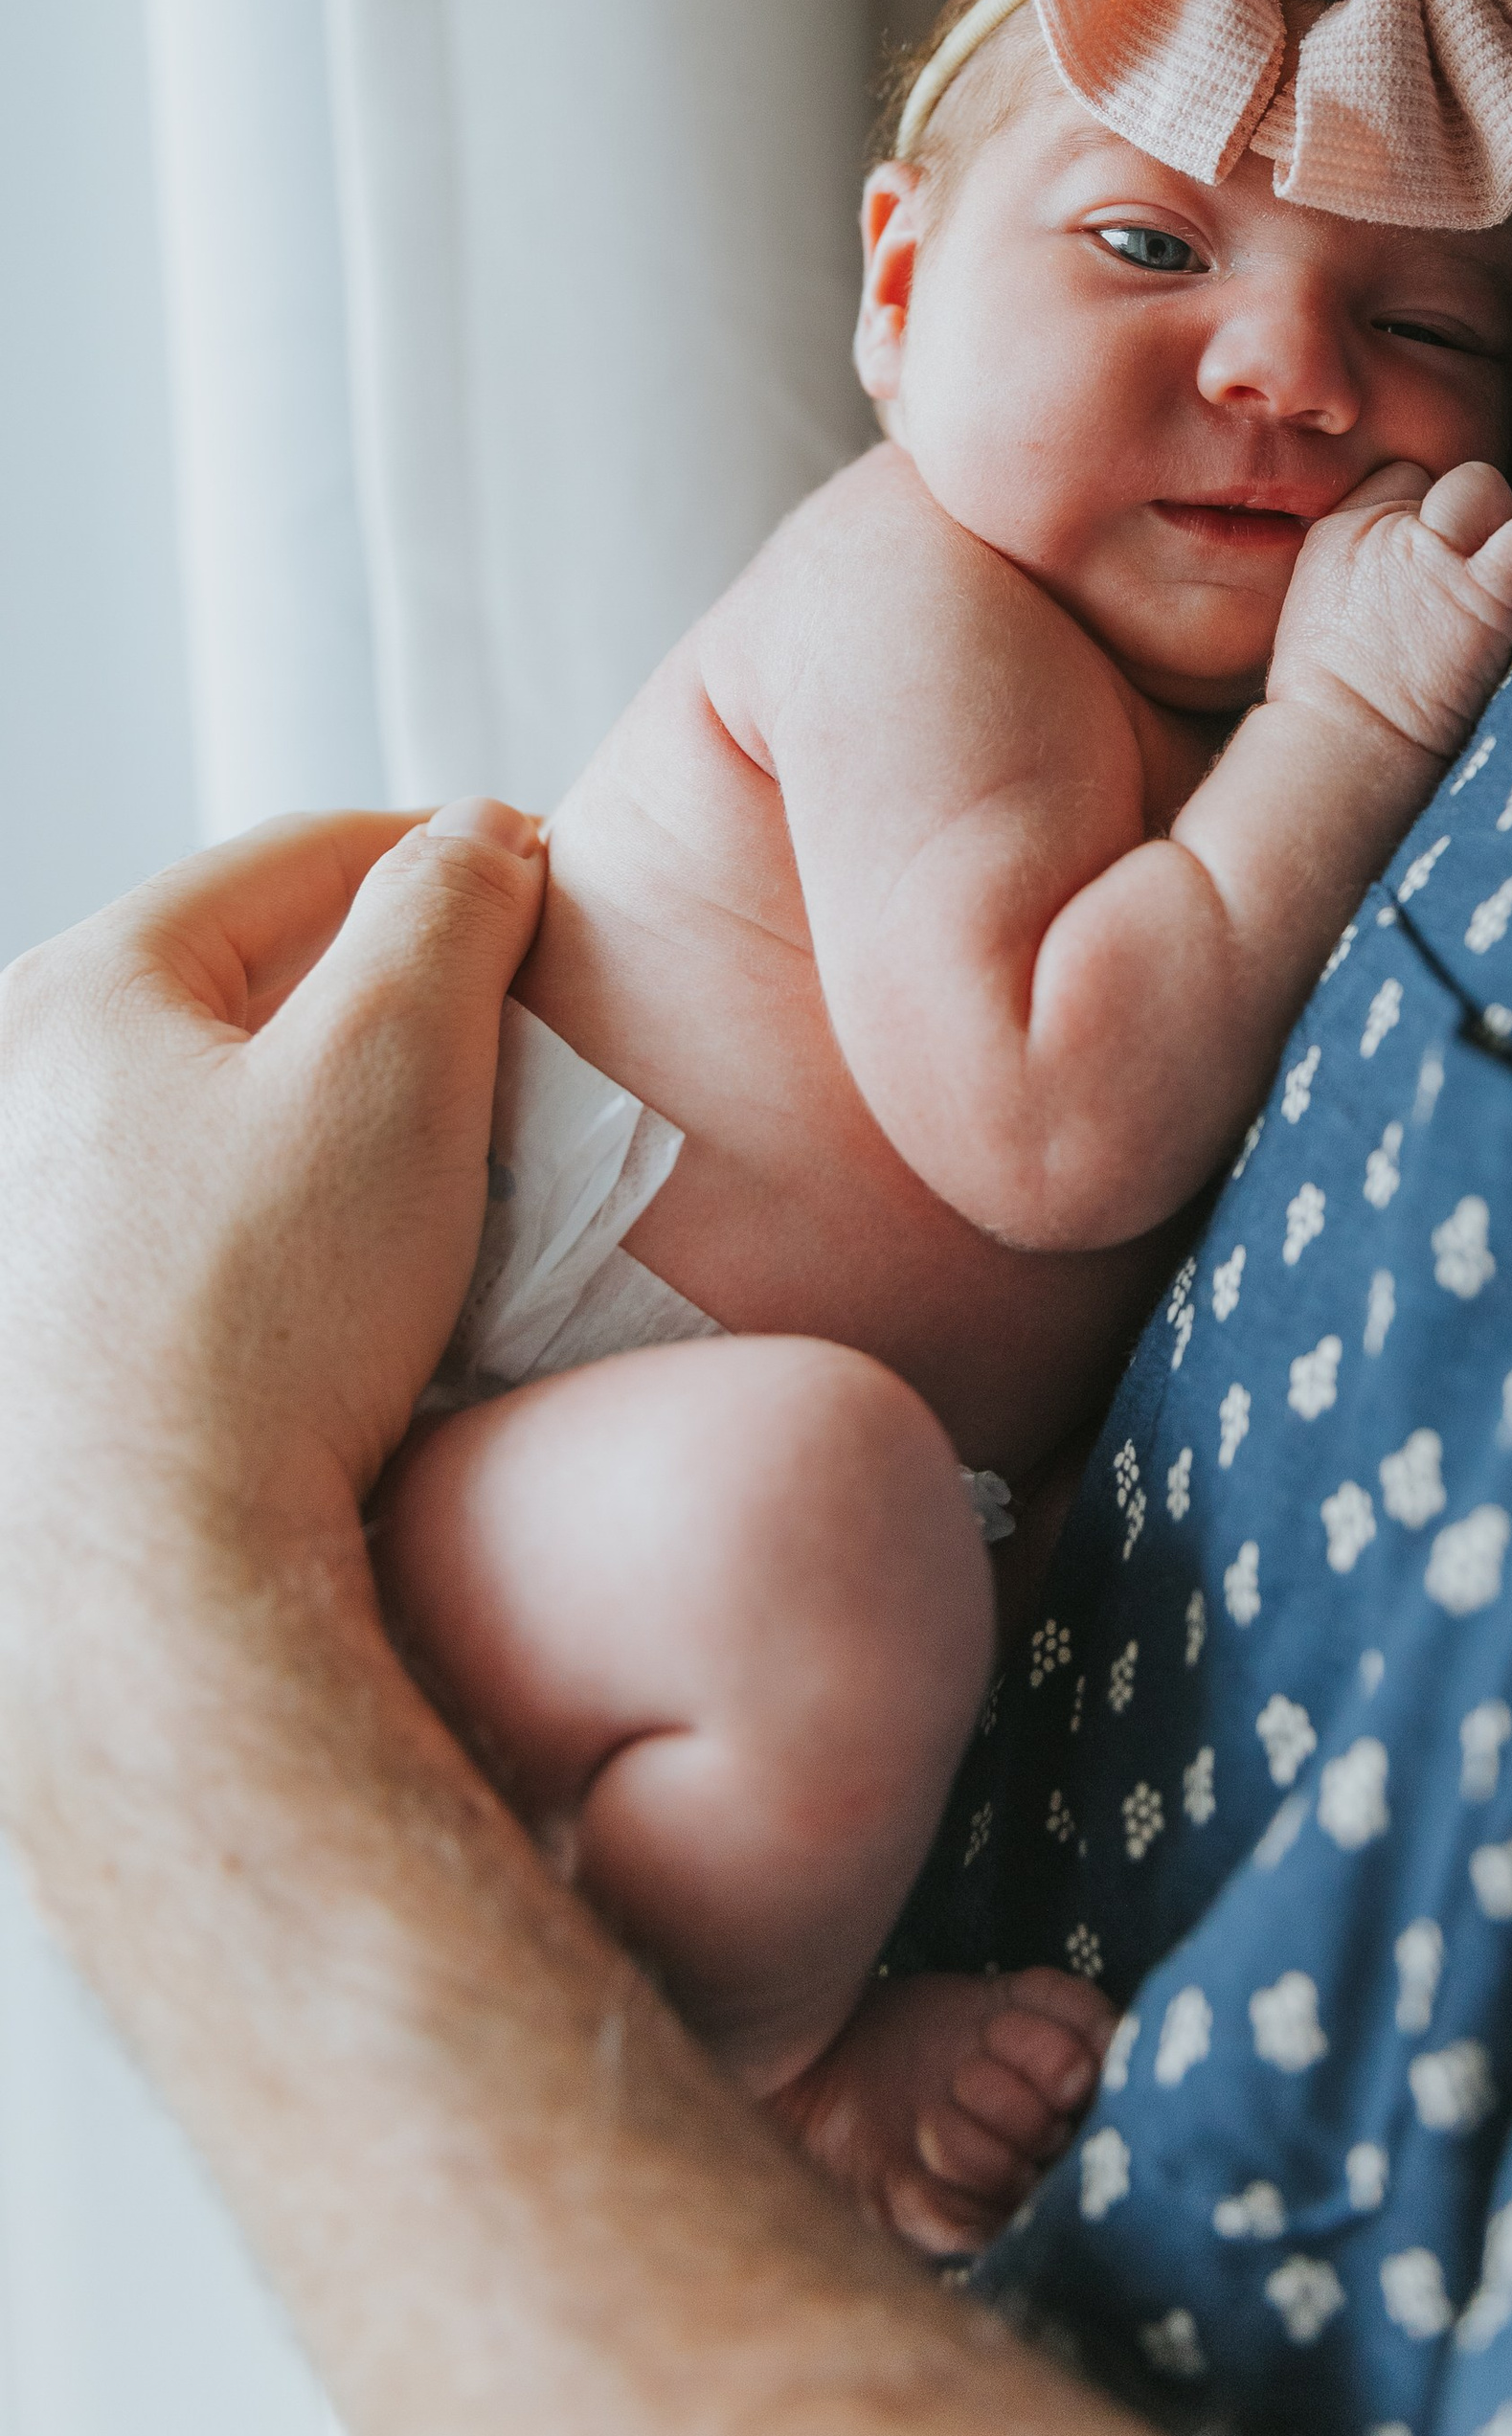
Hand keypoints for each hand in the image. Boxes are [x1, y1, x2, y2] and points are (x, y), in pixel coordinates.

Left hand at [0, 804, 545, 1701]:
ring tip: (412, 1188)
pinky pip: (170, 1223)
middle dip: (372, 998)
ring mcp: (11, 1221)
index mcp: (76, 996)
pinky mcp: (28, 1336)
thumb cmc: (255, 1338)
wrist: (153, 1595)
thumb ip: (450, 908)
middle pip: (234, 984)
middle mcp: (5, 1095)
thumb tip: (475, 841)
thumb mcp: (400, 1065)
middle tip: (492, 1052)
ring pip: (197, 1108)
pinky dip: (258, 1224)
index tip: (535, 895)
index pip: (295, 858)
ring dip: (309, 1118)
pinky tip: (319, 1291)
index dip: (444, 858)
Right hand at [1266, 459, 1511, 763]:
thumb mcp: (1319, 606)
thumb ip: (1365, 566)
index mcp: (1339, 531)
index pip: (1404, 479)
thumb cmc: (1333, 702)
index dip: (1426, 517)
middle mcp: (1387, 530)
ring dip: (1504, 536)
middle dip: (1470, 521)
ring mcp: (1436, 558)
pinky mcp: (1487, 593)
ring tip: (1497, 592)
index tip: (1428, 567)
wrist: (1341, 748)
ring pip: (1492, 491)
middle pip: (1456, 482)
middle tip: (1467, 583)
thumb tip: (1408, 563)